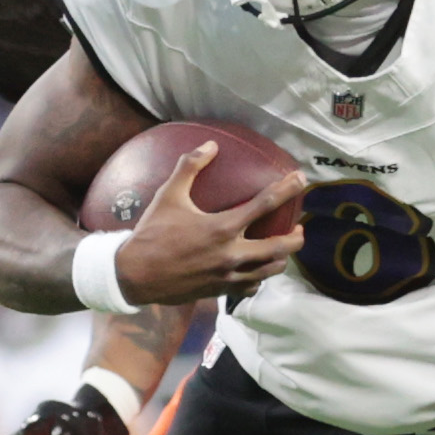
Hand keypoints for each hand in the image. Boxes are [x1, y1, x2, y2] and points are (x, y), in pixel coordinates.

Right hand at [113, 142, 305, 304]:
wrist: (134, 275)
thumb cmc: (152, 233)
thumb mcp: (168, 195)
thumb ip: (190, 167)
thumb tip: (210, 145)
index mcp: (222, 227)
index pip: (265, 204)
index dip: (287, 189)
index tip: (300, 179)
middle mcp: (232, 253)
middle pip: (280, 247)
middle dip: (296, 237)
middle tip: (300, 228)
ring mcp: (229, 275)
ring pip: (270, 270)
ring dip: (281, 258)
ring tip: (284, 249)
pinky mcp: (221, 290)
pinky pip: (251, 286)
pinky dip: (259, 278)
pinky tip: (258, 271)